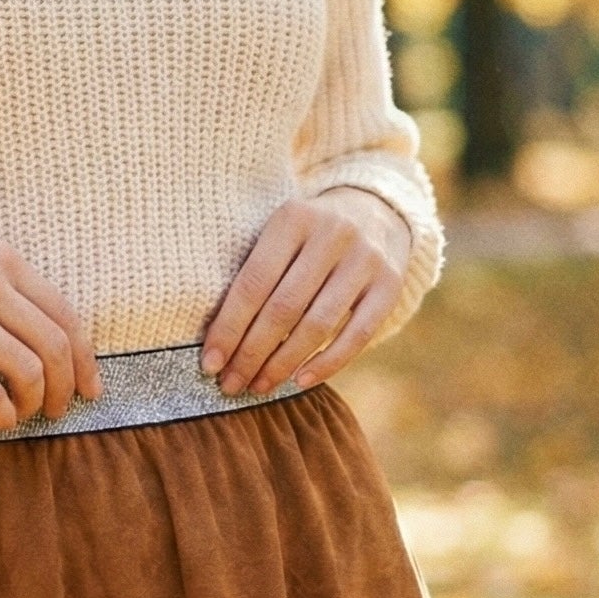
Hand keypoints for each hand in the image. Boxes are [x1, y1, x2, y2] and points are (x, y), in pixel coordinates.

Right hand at [0, 236, 101, 430]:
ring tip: (23, 414)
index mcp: (2, 260)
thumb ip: (6, 293)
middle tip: (59, 410)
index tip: (90, 387)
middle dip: (66, 387)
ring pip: (29, 371)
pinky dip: (3, 413)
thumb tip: (51, 345)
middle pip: (54, 346)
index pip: (65, 314)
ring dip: (34, 403)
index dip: (85, 358)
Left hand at [200, 187, 412, 396]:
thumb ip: (254, 272)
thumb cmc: (308, 235)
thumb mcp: (281, 232)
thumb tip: (219, 342)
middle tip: (230, 383)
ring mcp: (365, 259)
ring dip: (283, 363)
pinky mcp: (390, 284)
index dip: (229, 328)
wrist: (375, 211)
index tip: (209, 364)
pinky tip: (299, 380)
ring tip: (258, 386)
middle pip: (283, 308)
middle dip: (251, 353)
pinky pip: (357, 335)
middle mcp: (332, 234)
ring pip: (318, 325)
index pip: (253, 283)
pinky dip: (326, 363)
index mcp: (293, 217)